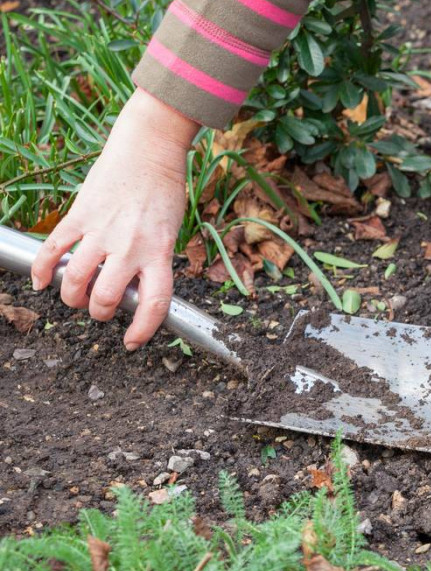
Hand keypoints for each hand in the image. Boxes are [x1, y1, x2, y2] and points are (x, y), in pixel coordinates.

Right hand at [30, 90, 198, 349]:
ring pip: (74, 279)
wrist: (149, 149)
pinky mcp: (79, 215)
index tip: (133, 342)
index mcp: (159, 252)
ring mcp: (102, 231)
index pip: (154, 303)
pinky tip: (41, 281)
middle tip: (100, 309)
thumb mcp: (170, 231)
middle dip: (99, 313)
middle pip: (106, 298)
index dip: (143, 330)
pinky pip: (53, 249)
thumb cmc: (164, 191)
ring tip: (75, 296)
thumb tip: (134, 290)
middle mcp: (130, 246)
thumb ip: (153, 260)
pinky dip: (41, 270)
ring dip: (71, 296)